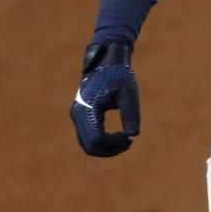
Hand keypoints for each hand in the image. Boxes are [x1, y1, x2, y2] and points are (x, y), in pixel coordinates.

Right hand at [69, 42, 139, 156]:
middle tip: (129, 141)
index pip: (97, 139)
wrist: (106, 62)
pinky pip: (88, 139)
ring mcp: (77, 116)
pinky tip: (118, 137)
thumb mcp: (128, 93)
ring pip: (88, 145)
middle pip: (90, 146)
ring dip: (107, 148)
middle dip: (111, 149)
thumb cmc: (119, 75)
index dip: (114, 144)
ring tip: (126, 140)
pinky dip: (103, 143)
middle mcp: (77, 114)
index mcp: (87, 108)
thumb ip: (130, 113)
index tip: (129, 137)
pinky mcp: (81, 117)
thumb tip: (134, 135)